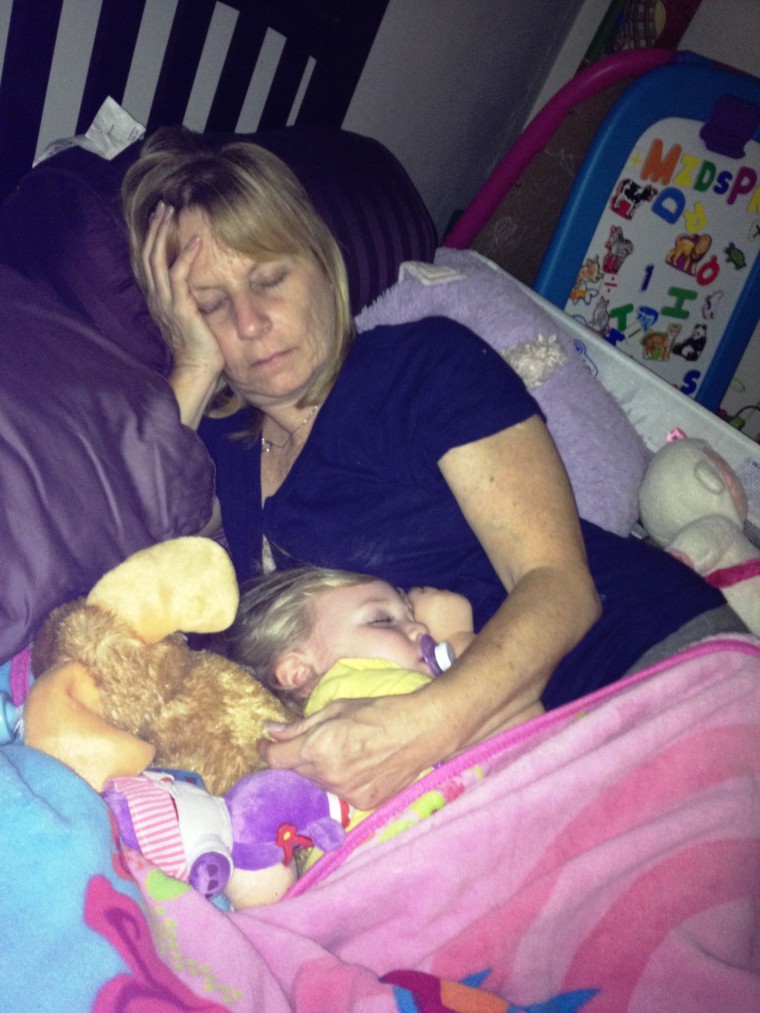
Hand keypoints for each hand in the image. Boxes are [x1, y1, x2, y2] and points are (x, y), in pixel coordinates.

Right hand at [143, 202, 225, 378]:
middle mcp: (157, 298)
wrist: (198, 369)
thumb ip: (190, 297)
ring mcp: (166, 303)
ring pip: (157, 260)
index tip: (160, 217)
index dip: (151, 237)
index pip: (148, 261)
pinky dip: (185, 256)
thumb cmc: (200, 345)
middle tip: (163, 205)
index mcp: (158, 298)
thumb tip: (201, 281)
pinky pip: (178, 276)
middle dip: (155, 228)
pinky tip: (195, 240)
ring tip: (171, 212)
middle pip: (148, 254)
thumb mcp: (191, 315)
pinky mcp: (180, 308)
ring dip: (163, 233)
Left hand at [258, 693, 442, 810]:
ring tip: (342, 751)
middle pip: (295, 772)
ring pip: (317, 784)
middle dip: (297, 757)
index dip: (267, 750)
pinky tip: (357, 765)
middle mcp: (328, 775)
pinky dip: (340, 781)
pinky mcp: (362, 803)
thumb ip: (299, 726)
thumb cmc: (379, 712)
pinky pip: (339, 794)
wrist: (421, 731)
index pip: (276, 759)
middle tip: (314, 742)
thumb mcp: (335, 708)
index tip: (266, 744)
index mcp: (318, 747)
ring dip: (319, 770)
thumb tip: (270, 732)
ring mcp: (346, 793)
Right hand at [407, 586, 473, 642]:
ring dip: (441, 599)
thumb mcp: (416, 624)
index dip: (415, 599)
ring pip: (442, 592)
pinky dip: (452, 602)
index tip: (418, 606)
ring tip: (444, 612)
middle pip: (427, 589)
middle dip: (428, 598)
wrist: (455, 644)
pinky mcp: (461, 598)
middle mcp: (435, 593)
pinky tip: (453, 613)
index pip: (414, 590)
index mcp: (421, 600)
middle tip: (431, 610)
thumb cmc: (432, 638)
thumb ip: (413, 610)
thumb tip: (414, 603)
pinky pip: (454, 597)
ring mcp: (450, 595)